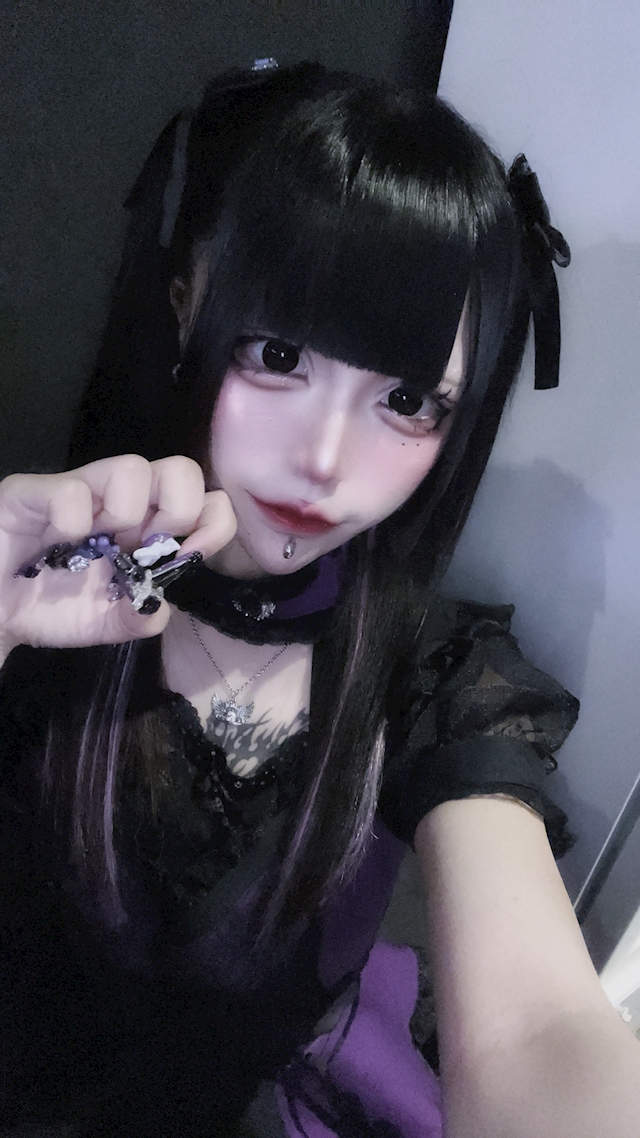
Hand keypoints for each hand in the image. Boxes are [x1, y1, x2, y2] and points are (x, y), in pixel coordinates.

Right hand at [0, 455, 235, 661]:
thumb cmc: (47, 606)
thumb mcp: (105, 623)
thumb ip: (140, 619)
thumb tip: (161, 607)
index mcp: (145, 529)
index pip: (205, 501)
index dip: (213, 523)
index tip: (192, 554)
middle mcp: (119, 502)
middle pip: (180, 470)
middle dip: (178, 511)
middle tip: (145, 546)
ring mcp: (79, 492)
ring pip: (132, 467)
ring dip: (127, 512)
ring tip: (99, 541)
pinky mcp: (33, 493)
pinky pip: (70, 491)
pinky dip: (73, 523)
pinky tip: (57, 542)